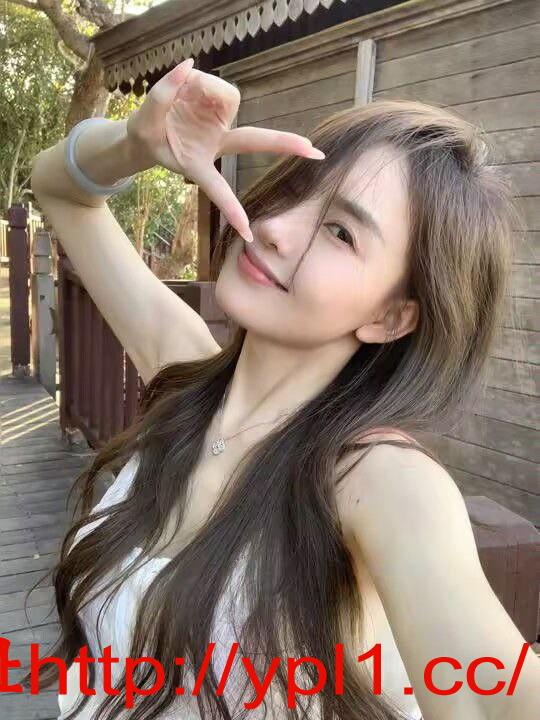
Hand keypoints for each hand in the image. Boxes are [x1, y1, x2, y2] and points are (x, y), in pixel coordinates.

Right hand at [126, 58, 324, 242]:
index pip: (218, 189)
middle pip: (254, 141)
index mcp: (198, 163)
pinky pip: (217, 87)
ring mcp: (221, 127)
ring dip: (202, 88)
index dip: (231, 208)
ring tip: (177, 89)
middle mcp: (217, 145)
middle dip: (284, 144)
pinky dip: (200, 81)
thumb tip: (189, 66)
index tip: (247, 232)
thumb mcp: (143, 123)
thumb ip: (162, 95)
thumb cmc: (146, 135)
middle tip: (316, 151)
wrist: (145, 130)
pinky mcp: (219, 109)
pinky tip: (184, 83)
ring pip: (224, 99)